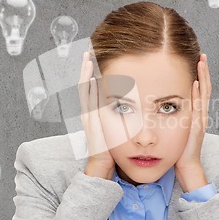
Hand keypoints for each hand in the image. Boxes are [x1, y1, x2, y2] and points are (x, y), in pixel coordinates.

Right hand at [78, 51, 115, 178]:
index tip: (97, 58)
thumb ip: (121, 119)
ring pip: (84, 89)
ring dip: (86, 73)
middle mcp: (90, 113)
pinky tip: (91, 76)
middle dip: (88, 67)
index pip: (93, 88)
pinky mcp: (90, 122)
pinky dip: (88, 87)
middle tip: (89, 50)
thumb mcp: (117, 131)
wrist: (102, 169)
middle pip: (86, 84)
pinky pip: (87, 100)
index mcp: (96, 114)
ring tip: (88, 57)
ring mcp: (88, 116)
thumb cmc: (112, 153)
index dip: (93, 73)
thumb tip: (134, 109)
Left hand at [175, 53, 211, 176]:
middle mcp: (201, 114)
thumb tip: (166, 105)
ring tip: (201, 62)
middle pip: (205, 87)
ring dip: (203, 77)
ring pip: (204, 94)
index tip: (197, 60)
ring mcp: (200, 120)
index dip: (200, 74)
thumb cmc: (180, 149)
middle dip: (204, 70)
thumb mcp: (177, 127)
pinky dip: (198, 94)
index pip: (201, 89)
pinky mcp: (197, 126)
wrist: (186, 166)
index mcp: (197, 113)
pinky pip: (199, 107)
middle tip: (202, 55)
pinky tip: (195, 83)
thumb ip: (175, 115)